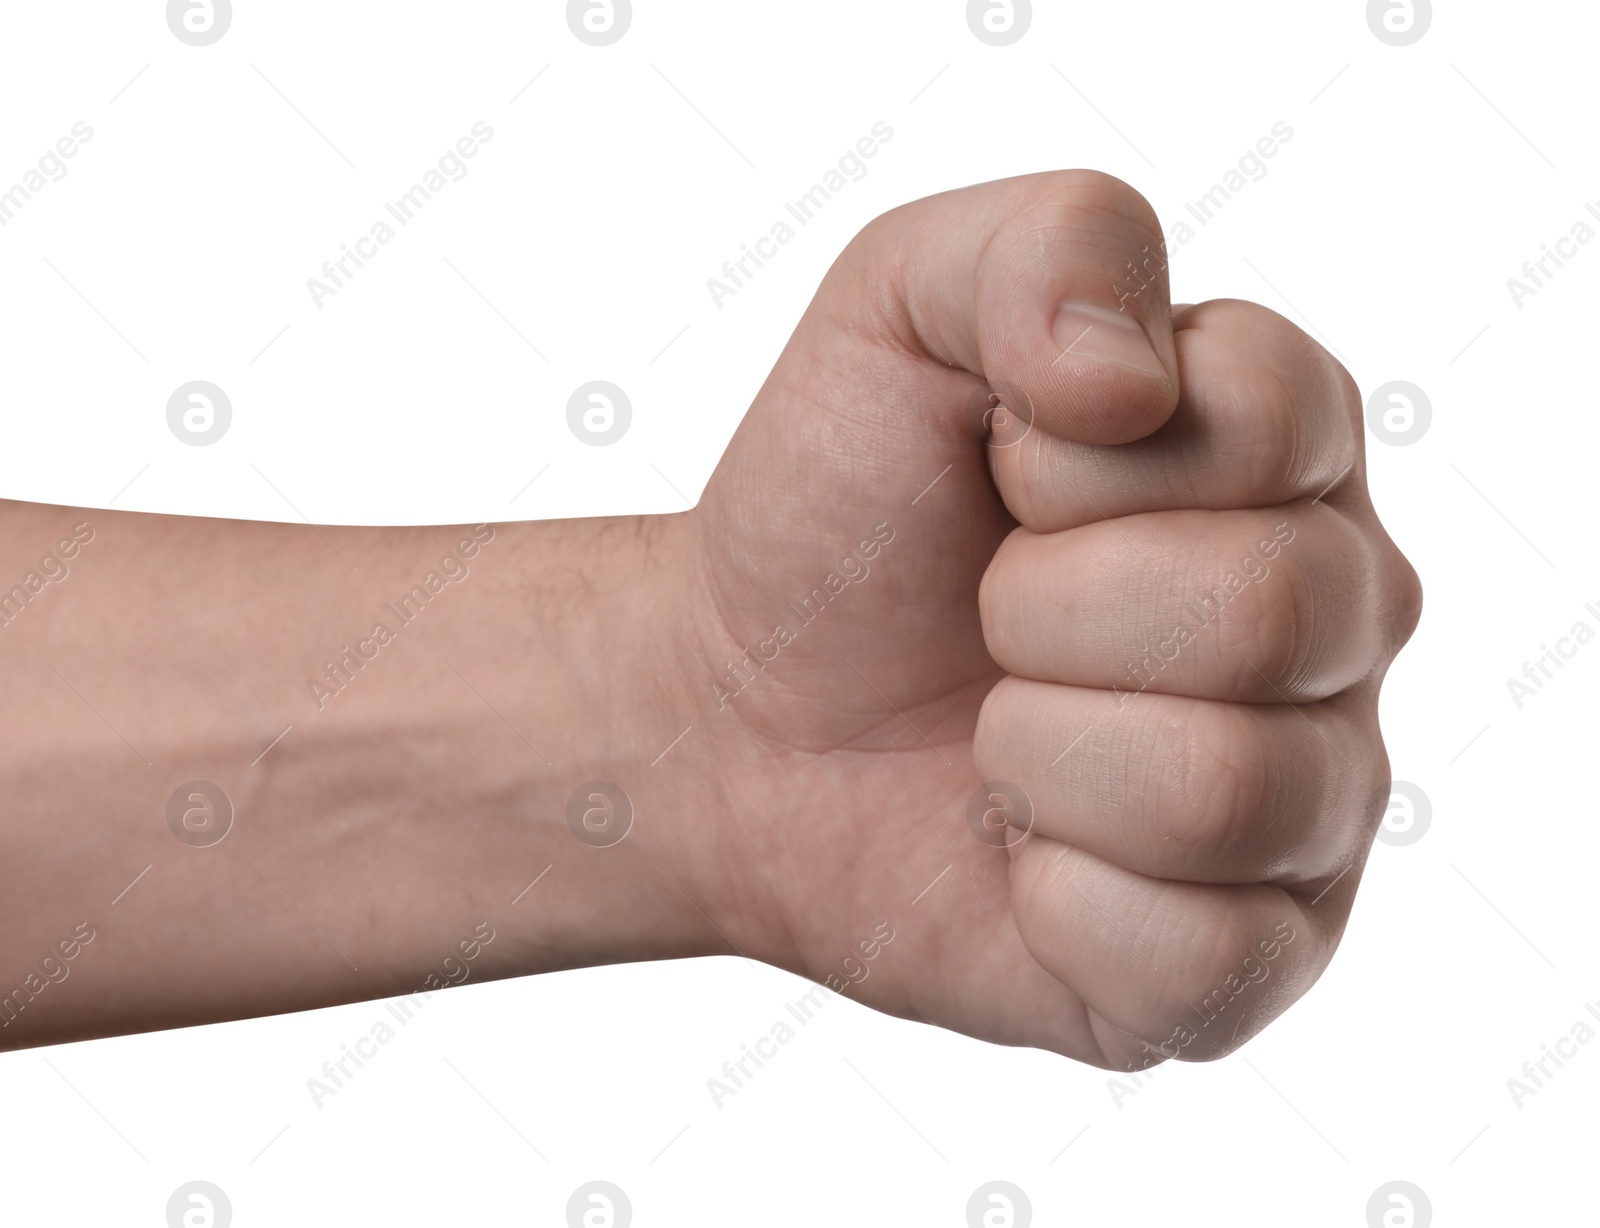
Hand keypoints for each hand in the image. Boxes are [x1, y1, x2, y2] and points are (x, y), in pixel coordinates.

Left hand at [687, 170, 1420, 1067]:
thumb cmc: (841, 514)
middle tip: (985, 616)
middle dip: (1043, 611)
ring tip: (995, 736)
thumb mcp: (897, 311)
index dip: (1078, 459)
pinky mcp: (1250, 958)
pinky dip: (1052, 901)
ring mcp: (1309, 798)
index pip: (1271, 422)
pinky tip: (1019, 855)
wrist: (739, 714)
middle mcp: (1335, 623)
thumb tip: (1138, 382)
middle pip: (1267, 612)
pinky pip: (1199, 954)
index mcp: (1285, 454)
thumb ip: (1041, 250)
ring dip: (1038, 755)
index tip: (1000, 474)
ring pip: (1226, 788)